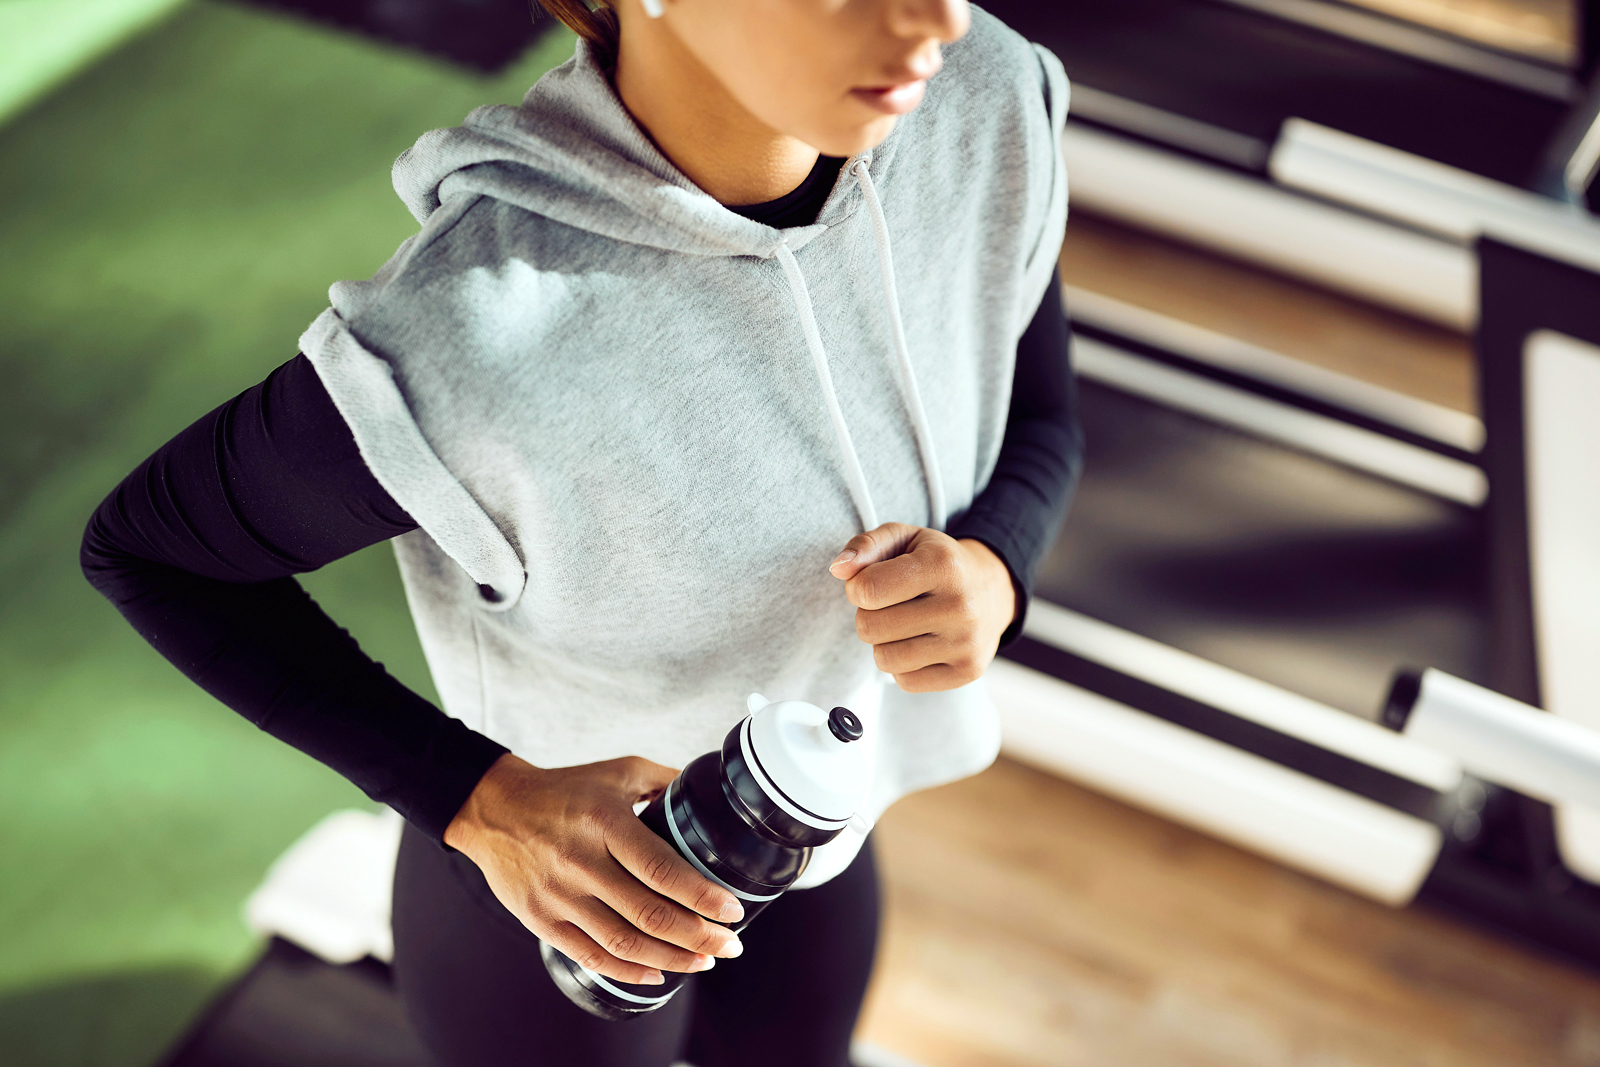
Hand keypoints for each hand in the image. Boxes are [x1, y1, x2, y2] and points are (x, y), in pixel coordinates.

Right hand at [444, 753, 745, 984]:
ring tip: (703, 961)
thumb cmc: (563, 790)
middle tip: (729, 944)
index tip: (732, 910)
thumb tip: (711, 796)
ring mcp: (559, 896)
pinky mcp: (541, 920)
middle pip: (649, 913)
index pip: (662, 869)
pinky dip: (628, 971)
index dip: (702, 896)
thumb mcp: (617, 771)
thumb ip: (664, 781)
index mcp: (604, 822)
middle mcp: (581, 862)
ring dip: (671, 958)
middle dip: (699, 936)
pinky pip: (591, 955)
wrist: (494, 808)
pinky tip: (657, 973)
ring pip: (624, 942)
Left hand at [828, 522, 1019, 692]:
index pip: (867, 590)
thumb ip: (865, 545)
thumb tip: (838, 568)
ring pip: (885, 659)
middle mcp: (960, 605)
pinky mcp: (967, 671)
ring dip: (884, 643)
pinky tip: (921, 643)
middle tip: (890, 605)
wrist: (993, 590)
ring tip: (905, 625)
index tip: (870, 583)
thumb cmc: (939, 563)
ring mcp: (966, 643)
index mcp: (942, 564)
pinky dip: (903, 665)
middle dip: (869, 616)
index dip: (856, 588)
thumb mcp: (905, 539)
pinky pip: (905, 681)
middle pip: (870, 628)